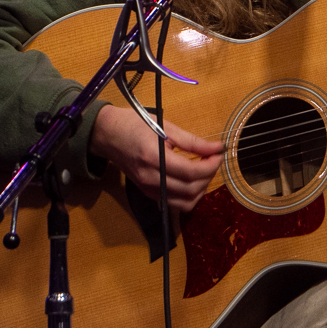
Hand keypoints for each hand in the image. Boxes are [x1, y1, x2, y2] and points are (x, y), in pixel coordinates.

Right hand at [90, 105, 223, 211]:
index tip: (219, 154)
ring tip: (204, 169)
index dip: (210, 165)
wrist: (107, 135)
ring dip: (201, 188)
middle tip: (213, 159)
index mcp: (154, 158)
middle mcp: (151, 178)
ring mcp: (148, 189)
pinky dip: (190, 195)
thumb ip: (192, 141)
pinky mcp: (148, 193)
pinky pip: (175, 203)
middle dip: (209, 176)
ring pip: (185, 202)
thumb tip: (217, 148)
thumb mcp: (165, 126)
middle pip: (190, 189)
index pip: (190, 172)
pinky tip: (193, 178)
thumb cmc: (134, 124)